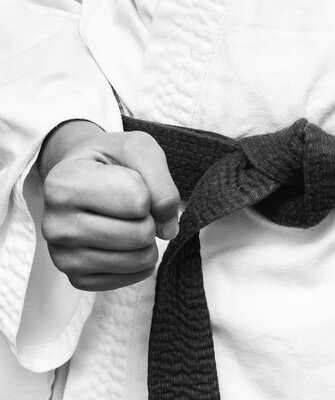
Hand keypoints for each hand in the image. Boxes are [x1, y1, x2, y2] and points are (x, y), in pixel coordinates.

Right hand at [39, 120, 179, 290]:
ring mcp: (62, 256)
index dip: (146, 189)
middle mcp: (54, 224)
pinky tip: (125, 242)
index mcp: (62, 184)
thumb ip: (162, 184)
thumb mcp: (139, 150)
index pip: (138, 201)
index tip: (124, 179)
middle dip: (149, 218)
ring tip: (128, 221)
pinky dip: (141, 260)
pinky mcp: (77, 278)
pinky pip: (133, 277)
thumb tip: (168, 230)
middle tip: (131, 206)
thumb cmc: (112, 161)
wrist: (84, 176)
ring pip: (139, 259)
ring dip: (147, 240)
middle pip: (140, 234)